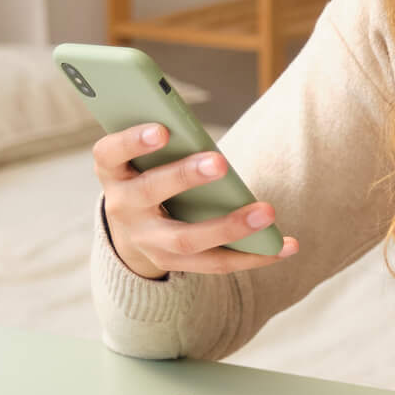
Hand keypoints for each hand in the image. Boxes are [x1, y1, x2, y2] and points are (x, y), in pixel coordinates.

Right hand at [95, 124, 298, 281]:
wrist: (131, 229)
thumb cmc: (148, 172)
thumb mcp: (144, 156)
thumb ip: (164, 141)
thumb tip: (195, 129)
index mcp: (112, 173)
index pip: (109, 154)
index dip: (132, 141)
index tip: (161, 129)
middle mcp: (123, 209)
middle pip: (150, 193)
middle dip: (185, 177)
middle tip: (220, 162)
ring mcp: (147, 241)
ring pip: (186, 240)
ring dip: (229, 227)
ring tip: (266, 213)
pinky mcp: (174, 265)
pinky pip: (215, 263)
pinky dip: (254, 256)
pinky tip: (286, 245)